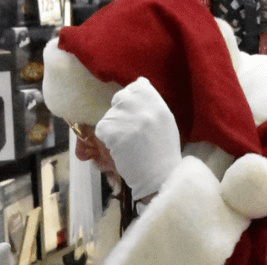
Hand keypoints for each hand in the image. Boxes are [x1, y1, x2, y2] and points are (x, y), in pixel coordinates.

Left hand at [95, 77, 181, 200]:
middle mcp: (142, 104)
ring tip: (128, 144)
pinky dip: (107, 139)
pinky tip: (120, 149)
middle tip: (129, 132)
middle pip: (120, 97)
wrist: (160, 177)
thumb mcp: (165, 121)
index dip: (133, 99)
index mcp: (157, 101)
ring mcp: (126, 117)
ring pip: (110, 115)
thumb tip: (137, 86)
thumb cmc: (163, 153)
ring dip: (114, 128)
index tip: (136, 115)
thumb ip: (151, 104)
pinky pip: (102, 129)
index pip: (137, 85)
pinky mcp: (112, 130)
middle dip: (121, 112)